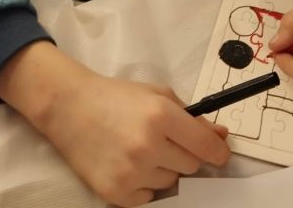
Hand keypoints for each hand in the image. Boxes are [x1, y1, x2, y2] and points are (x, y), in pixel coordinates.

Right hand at [43, 75, 229, 205]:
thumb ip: (192, 117)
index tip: (221, 154)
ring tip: (141, 149)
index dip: (218, 152)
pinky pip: (149, 198)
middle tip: (165, 140)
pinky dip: (145, 185)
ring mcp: (131, 172)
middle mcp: (148, 146)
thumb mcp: (158, 95)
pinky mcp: (116, 194)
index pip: (205, 146)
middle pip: (191, 166)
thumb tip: (220, 136)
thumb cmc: (117, 98)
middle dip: (185, 154)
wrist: (71, 109)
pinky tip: (130, 164)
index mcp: (161, 115)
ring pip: (171, 182)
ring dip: (164, 169)